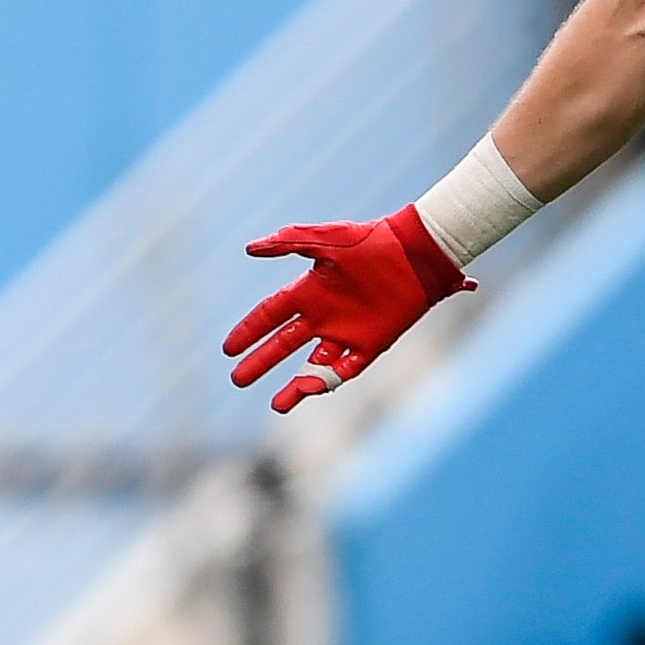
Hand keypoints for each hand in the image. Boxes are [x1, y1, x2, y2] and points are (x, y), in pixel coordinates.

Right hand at [222, 205, 468, 412]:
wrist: (416, 255)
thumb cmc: (371, 241)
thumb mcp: (326, 239)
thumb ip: (288, 243)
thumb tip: (249, 249)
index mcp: (308, 290)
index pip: (270, 315)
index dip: (248, 331)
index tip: (228, 349)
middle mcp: (324, 315)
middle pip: (284, 344)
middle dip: (260, 362)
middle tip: (237, 379)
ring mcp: (347, 332)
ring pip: (313, 365)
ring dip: (295, 385)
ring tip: (276, 405)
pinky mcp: (372, 344)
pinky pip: (344, 370)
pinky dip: (326, 382)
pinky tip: (311, 390)